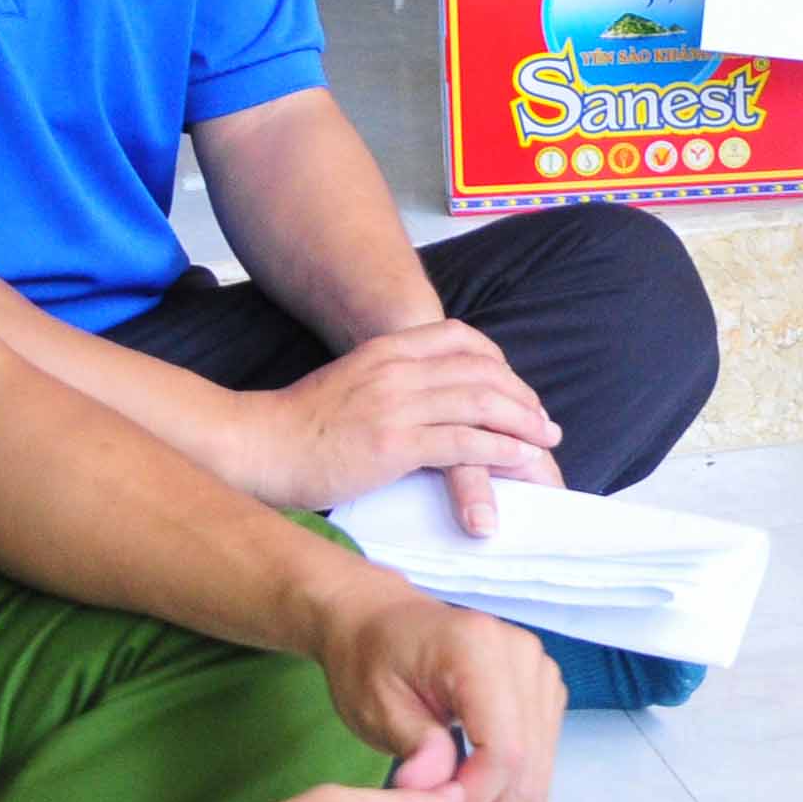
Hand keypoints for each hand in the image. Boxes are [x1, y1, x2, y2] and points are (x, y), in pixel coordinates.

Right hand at [245, 318, 562, 529]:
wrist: (258, 446)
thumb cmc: (301, 426)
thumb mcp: (353, 384)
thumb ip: (390, 381)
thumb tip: (427, 400)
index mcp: (387, 349)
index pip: (462, 339)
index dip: (500, 364)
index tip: (518, 391)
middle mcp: (397, 368)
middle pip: (481, 371)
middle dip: (521, 398)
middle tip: (544, 424)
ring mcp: (396, 404)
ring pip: (480, 403)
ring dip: (521, 424)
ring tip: (544, 443)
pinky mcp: (394, 443)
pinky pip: (463, 443)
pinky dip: (499, 451)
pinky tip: (517, 462)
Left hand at [312, 571, 561, 801]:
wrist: (381, 623)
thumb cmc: (370, 662)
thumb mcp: (375, 706)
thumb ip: (414, 746)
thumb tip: (437, 792)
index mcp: (478, 648)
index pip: (504, 748)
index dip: (476, 797)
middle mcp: (522, 653)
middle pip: (529, 762)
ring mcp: (540, 670)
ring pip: (540, 768)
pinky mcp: (544, 690)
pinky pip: (540, 757)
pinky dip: (509, 785)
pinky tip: (469, 788)